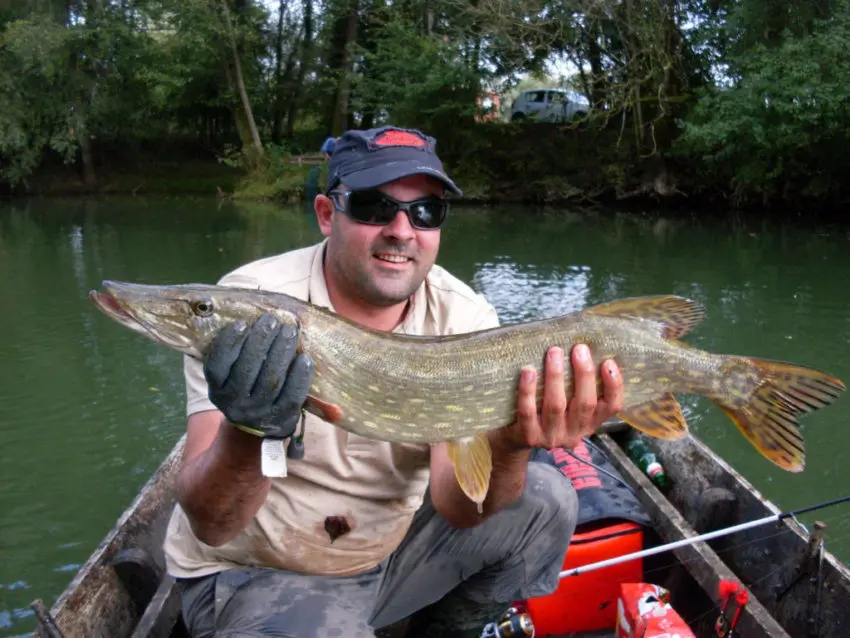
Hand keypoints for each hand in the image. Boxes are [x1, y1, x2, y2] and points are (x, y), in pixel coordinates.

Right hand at [203, 313, 313, 438]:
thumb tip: (250, 319)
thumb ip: (235, 354)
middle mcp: (235, 404)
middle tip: (272, 319)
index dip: (227, 344)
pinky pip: (292, 395)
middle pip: (247, 369)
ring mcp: (259, 413)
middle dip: (260, 340)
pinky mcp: (281, 419)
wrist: (255, 429)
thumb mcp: (230, 377)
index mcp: (217, 390)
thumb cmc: (244, 389)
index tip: (240, 323)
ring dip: (282, 352)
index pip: (216, 367)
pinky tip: (305, 358)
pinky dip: (300, 376)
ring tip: (289, 331)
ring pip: (271, 380)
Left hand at [499, 344, 623, 449]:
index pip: (612, 406)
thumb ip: (578, 384)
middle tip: (579, 349)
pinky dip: (528, 390)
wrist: (515, 437)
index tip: (608, 362)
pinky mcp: (529, 436)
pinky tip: (528, 371)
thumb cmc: (545, 409)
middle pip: (585, 404)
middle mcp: (575, 432)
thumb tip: (584, 348)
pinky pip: (528, 411)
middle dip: (584, 374)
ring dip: (555, 376)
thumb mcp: (568, 402)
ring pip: (556, 405)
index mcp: (590, 422)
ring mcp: (552, 436)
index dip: (614, 385)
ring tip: (554, 352)